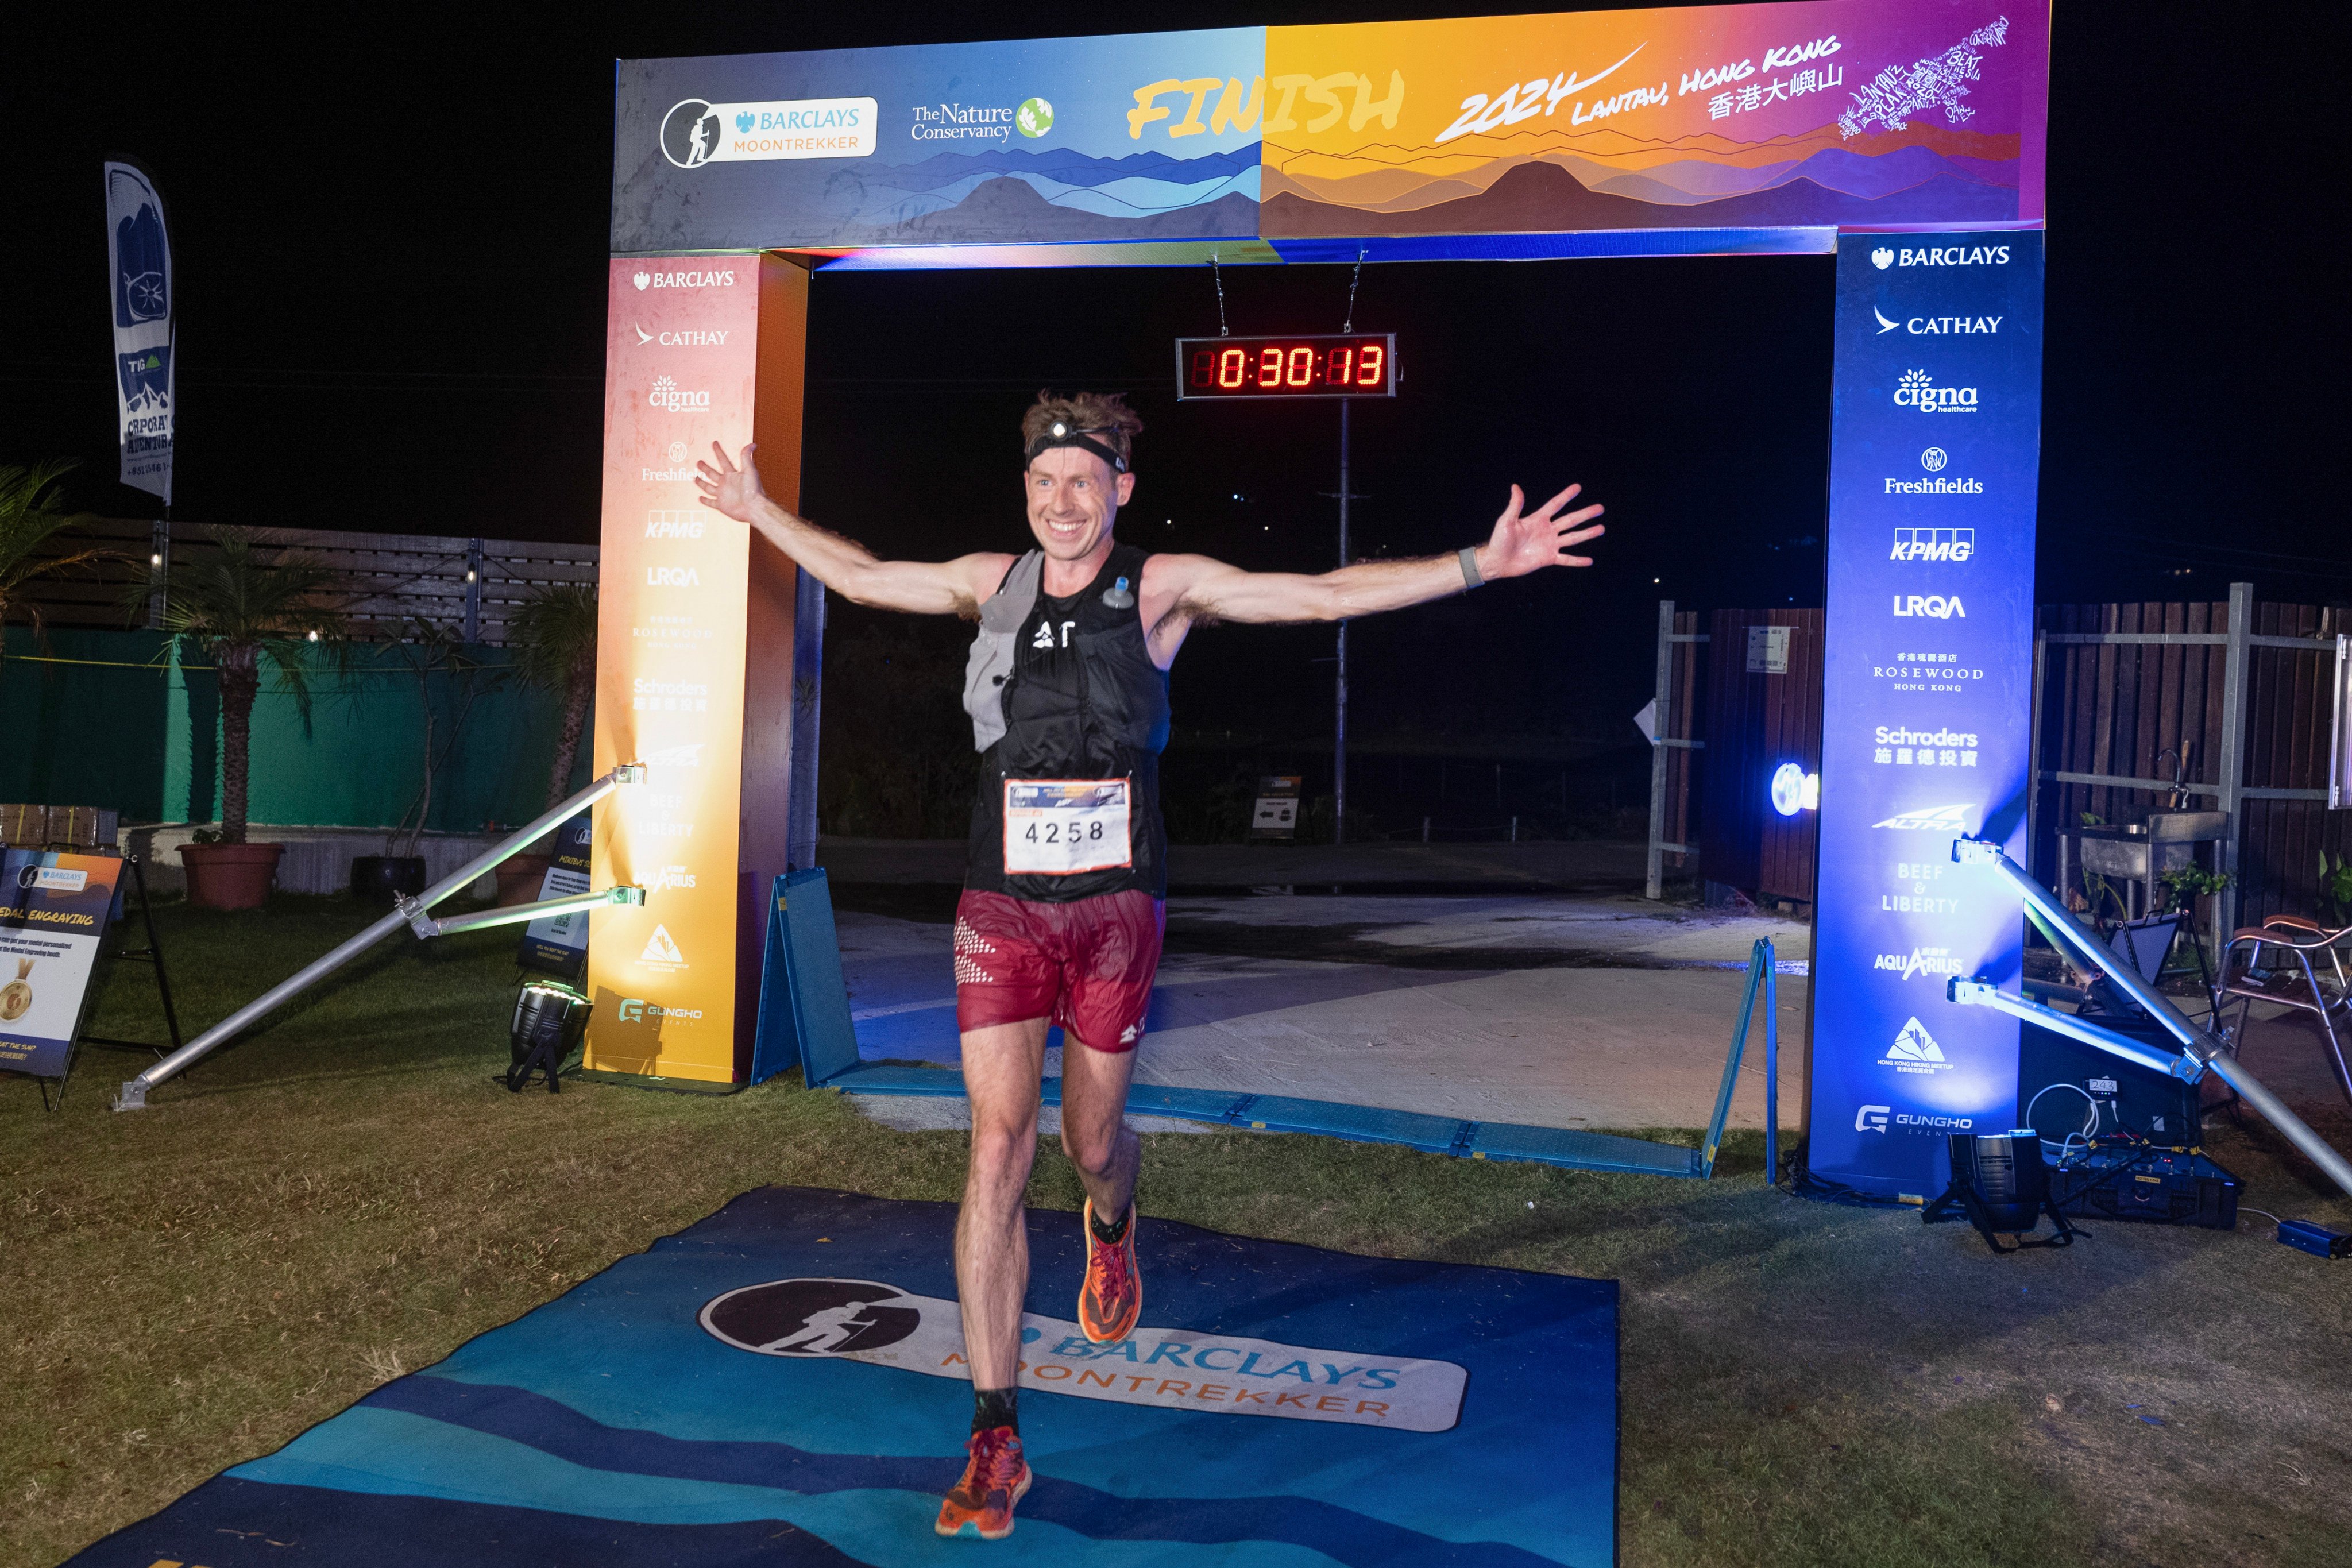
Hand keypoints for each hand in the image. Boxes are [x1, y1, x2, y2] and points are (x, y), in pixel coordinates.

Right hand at [694, 441, 766, 522]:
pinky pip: (711, 502)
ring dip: (702, 483)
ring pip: (709, 487)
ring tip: (695, 478)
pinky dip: (705, 501)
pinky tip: (700, 498)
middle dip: (705, 468)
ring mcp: (723, 494)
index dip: (718, 451)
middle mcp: (726, 483)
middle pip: (712, 474)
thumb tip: (753, 444)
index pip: (723, 460)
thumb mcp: (750, 470)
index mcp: (732, 475)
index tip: (714, 443)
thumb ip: (747, 457)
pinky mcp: (721, 505)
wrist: (754, 507)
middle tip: (699, 462)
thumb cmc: (754, 489)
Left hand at [1478, 483, 1604, 579]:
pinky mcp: (1548, 558)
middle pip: (1570, 520)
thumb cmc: (1499, 540)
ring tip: (1601, 529)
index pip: (1556, 505)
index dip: (1566, 496)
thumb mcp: (1506, 521)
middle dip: (1585, 514)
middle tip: (1600, 508)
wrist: (1497, 561)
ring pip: (1572, 538)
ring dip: (1587, 534)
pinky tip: (1589, 561)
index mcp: (1538, 519)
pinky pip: (1566, 559)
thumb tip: (1515, 486)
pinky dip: (1577, 561)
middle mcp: (1547, 530)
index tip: (1578, 487)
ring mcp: (1549, 544)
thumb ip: (1515, 505)